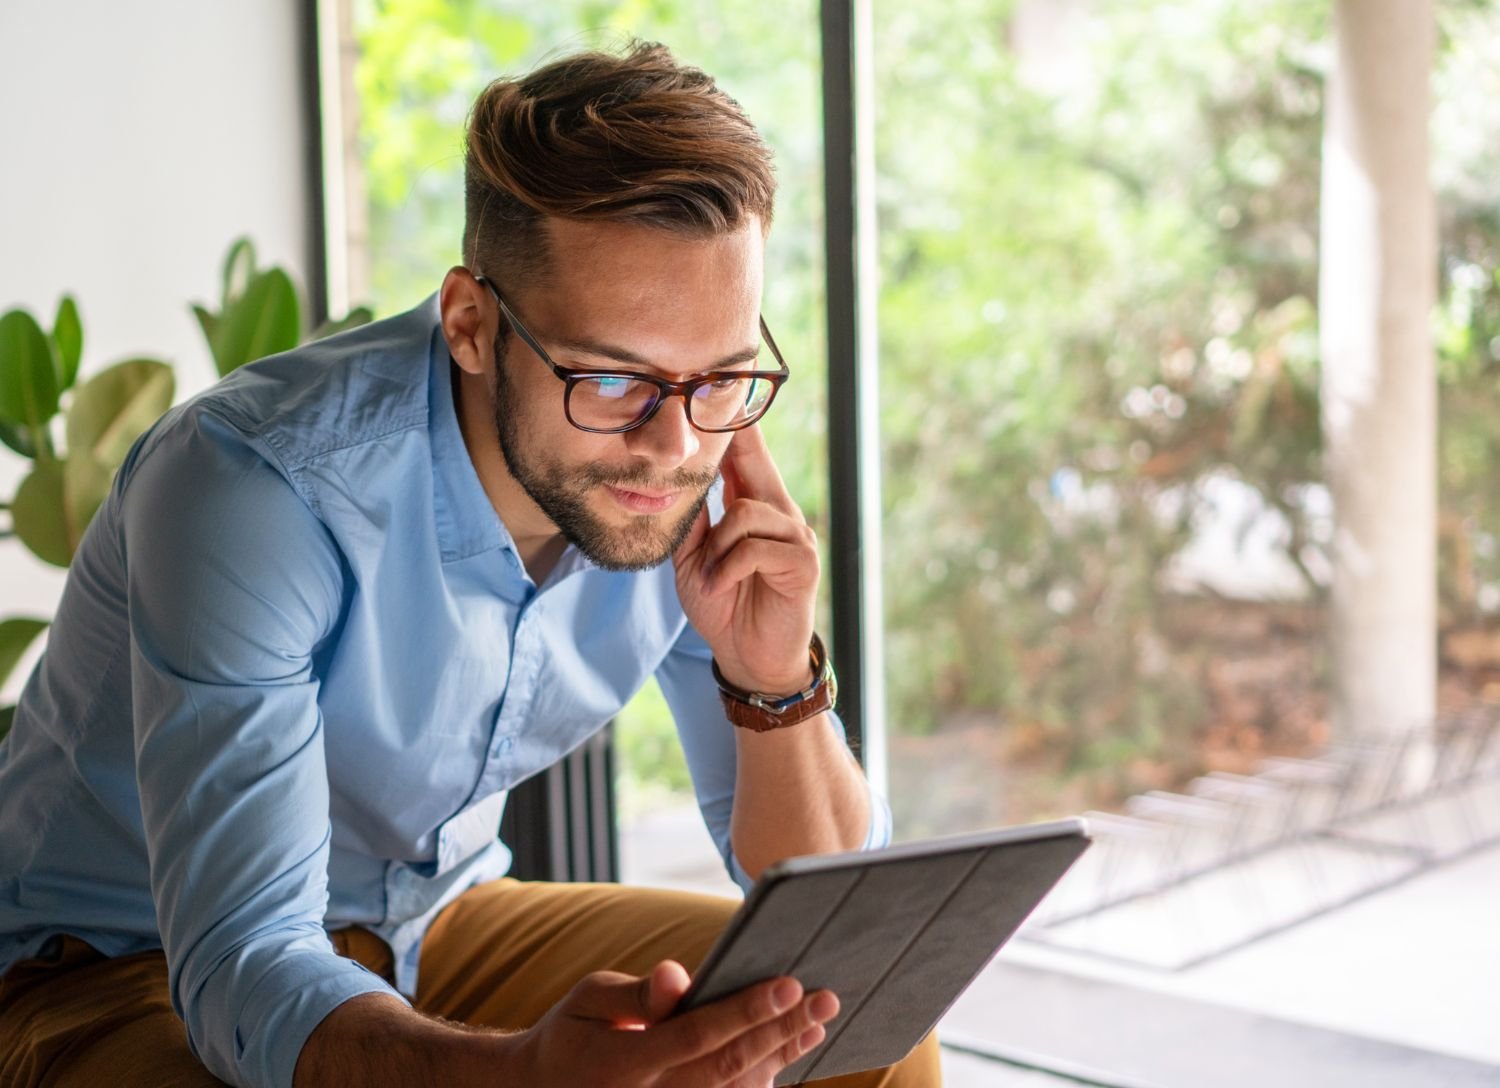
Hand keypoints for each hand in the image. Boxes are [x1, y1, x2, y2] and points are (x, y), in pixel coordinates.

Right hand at [512, 960, 837, 1086]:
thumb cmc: (571, 1035)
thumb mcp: (588, 1001)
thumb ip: (636, 994)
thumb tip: (679, 975)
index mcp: (628, 1062)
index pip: (700, 1034)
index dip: (748, 1010)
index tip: (790, 983)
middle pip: (731, 1065)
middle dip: (782, 1030)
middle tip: (825, 999)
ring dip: (781, 1056)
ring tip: (817, 1023)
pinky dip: (761, 1082)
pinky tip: (788, 1053)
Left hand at [673, 425, 819, 694]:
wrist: (749, 658)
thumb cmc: (724, 605)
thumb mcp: (694, 560)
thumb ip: (692, 522)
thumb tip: (674, 482)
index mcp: (755, 507)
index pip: (746, 455)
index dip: (738, 423)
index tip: (727, 382)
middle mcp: (780, 513)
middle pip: (755, 463)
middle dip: (737, 438)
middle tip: (719, 407)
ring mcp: (795, 536)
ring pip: (745, 512)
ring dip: (716, 548)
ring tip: (708, 576)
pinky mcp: (801, 563)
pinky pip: (753, 547)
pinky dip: (727, 567)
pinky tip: (720, 585)